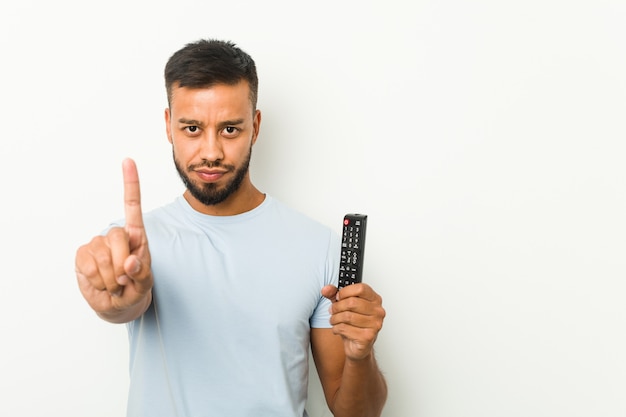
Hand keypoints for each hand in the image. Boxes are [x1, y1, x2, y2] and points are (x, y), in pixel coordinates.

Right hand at [75, 158, 152, 321]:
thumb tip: (130, 261)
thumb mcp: (145, 283)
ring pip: (103, 257)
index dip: (130, 183)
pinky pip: (89, 267)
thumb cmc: (135, 287)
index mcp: (136, 235)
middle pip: (117, 236)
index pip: (132, 206)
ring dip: (111, 278)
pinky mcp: (82, 256)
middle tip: (125, 280)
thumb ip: (142, 273)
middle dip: (123, 263)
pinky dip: (98, 281)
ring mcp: (97, 244)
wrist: (117, 304)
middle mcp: (116, 235)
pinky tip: (102, 284)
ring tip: (115, 284)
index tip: (128, 160)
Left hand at [322, 283, 385, 360]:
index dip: (345, 292)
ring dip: (335, 319)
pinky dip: (336, 328)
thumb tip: (326, 289)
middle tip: (332, 310)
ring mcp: (375, 324)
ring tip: (334, 321)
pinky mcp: (368, 336)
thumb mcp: (343, 305)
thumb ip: (335, 295)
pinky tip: (338, 329)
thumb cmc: (354, 324)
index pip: (360, 288)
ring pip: (347, 316)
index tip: (338, 297)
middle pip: (352, 302)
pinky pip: (345, 328)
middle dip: (337, 307)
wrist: (358, 346)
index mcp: (374, 299)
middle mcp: (378, 311)